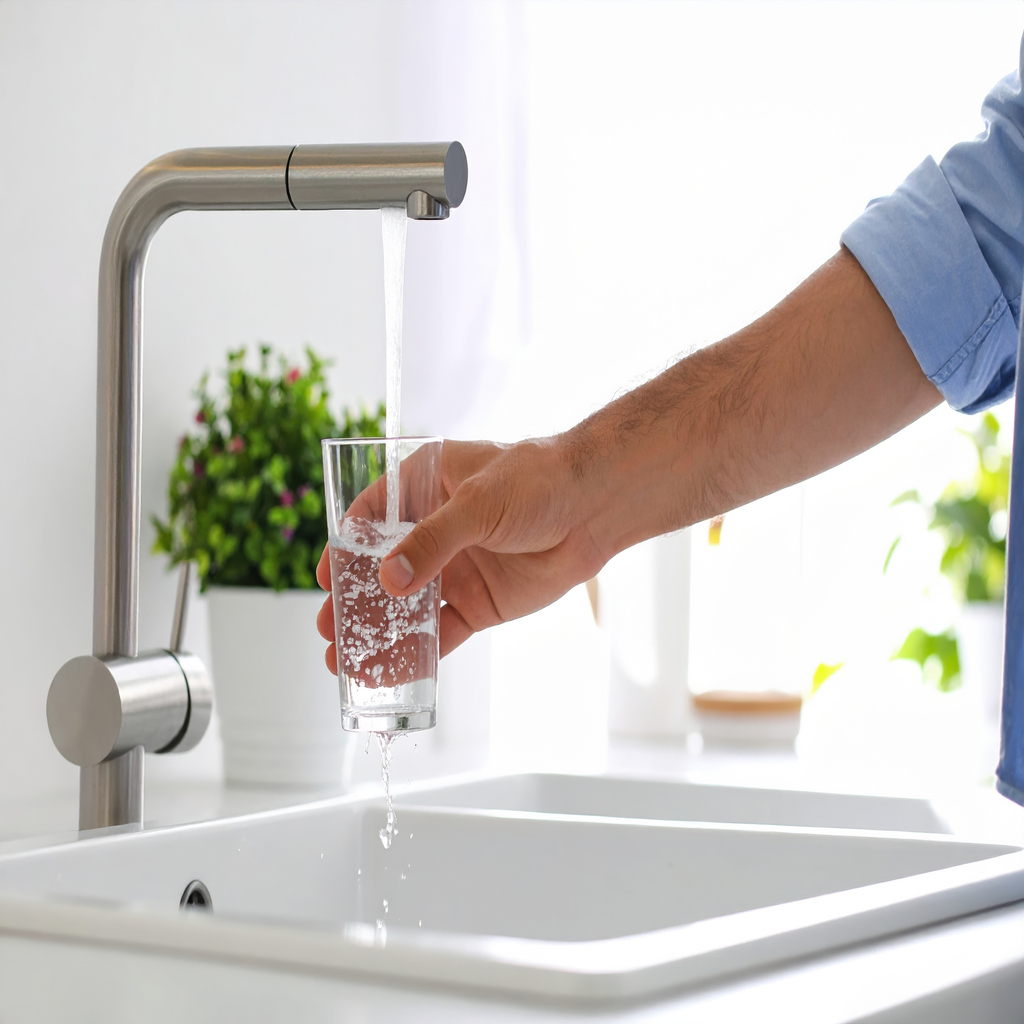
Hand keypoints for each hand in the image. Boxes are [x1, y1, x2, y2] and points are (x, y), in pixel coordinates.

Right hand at [316, 437, 605, 668]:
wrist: (595, 509)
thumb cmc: (539, 481)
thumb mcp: (478, 503)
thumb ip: (433, 542)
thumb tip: (389, 582)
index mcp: (426, 486)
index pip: (372, 517)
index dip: (346, 547)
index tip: (326, 578)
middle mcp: (435, 529)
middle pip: (383, 569)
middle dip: (354, 601)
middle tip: (328, 630)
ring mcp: (456, 569)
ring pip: (407, 607)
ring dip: (378, 633)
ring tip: (343, 662)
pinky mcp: (478, 603)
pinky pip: (440, 632)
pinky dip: (417, 653)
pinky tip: (389, 671)